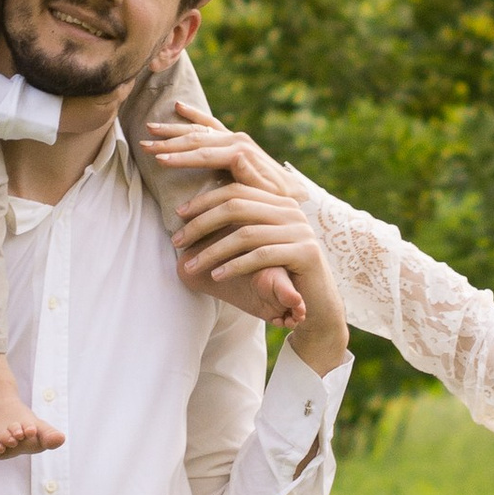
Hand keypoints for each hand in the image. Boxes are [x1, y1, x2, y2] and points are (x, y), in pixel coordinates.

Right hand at [144, 103, 281, 186]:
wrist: (292, 191)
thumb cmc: (277, 199)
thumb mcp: (267, 194)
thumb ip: (252, 177)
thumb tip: (237, 157)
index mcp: (241, 153)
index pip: (204, 154)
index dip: (180, 158)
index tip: (159, 161)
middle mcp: (237, 140)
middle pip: (196, 139)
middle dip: (168, 143)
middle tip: (144, 145)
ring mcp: (234, 136)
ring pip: (198, 130)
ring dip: (173, 129)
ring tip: (150, 128)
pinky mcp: (233, 137)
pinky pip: (210, 123)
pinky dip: (194, 115)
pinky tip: (179, 106)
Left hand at [168, 164, 345, 370]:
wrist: (317, 304)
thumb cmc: (279, 275)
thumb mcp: (256, 246)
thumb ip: (237, 227)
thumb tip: (192, 215)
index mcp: (278, 201)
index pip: (236, 190)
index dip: (204, 200)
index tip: (178, 215)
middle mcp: (291, 210)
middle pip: (236, 206)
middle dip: (201, 223)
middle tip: (176, 241)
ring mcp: (301, 230)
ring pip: (245, 233)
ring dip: (212, 250)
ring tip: (191, 264)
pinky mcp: (306, 253)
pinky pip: (262, 255)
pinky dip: (235, 265)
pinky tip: (216, 275)